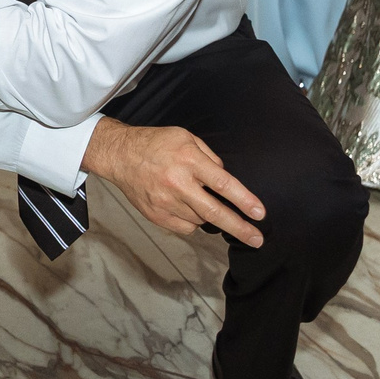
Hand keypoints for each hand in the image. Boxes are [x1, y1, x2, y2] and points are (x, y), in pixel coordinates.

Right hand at [81, 119, 265, 246]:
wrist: (119, 156)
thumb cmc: (155, 144)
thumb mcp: (186, 138)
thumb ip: (209, 158)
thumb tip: (226, 181)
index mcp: (188, 160)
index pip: (223, 184)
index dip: (244, 200)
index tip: (260, 213)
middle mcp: (177, 183)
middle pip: (214, 212)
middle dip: (240, 228)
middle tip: (258, 240)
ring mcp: (165, 202)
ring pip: (200, 220)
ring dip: (208, 215)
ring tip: (198, 199)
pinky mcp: (156, 215)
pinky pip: (185, 227)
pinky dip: (192, 221)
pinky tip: (186, 206)